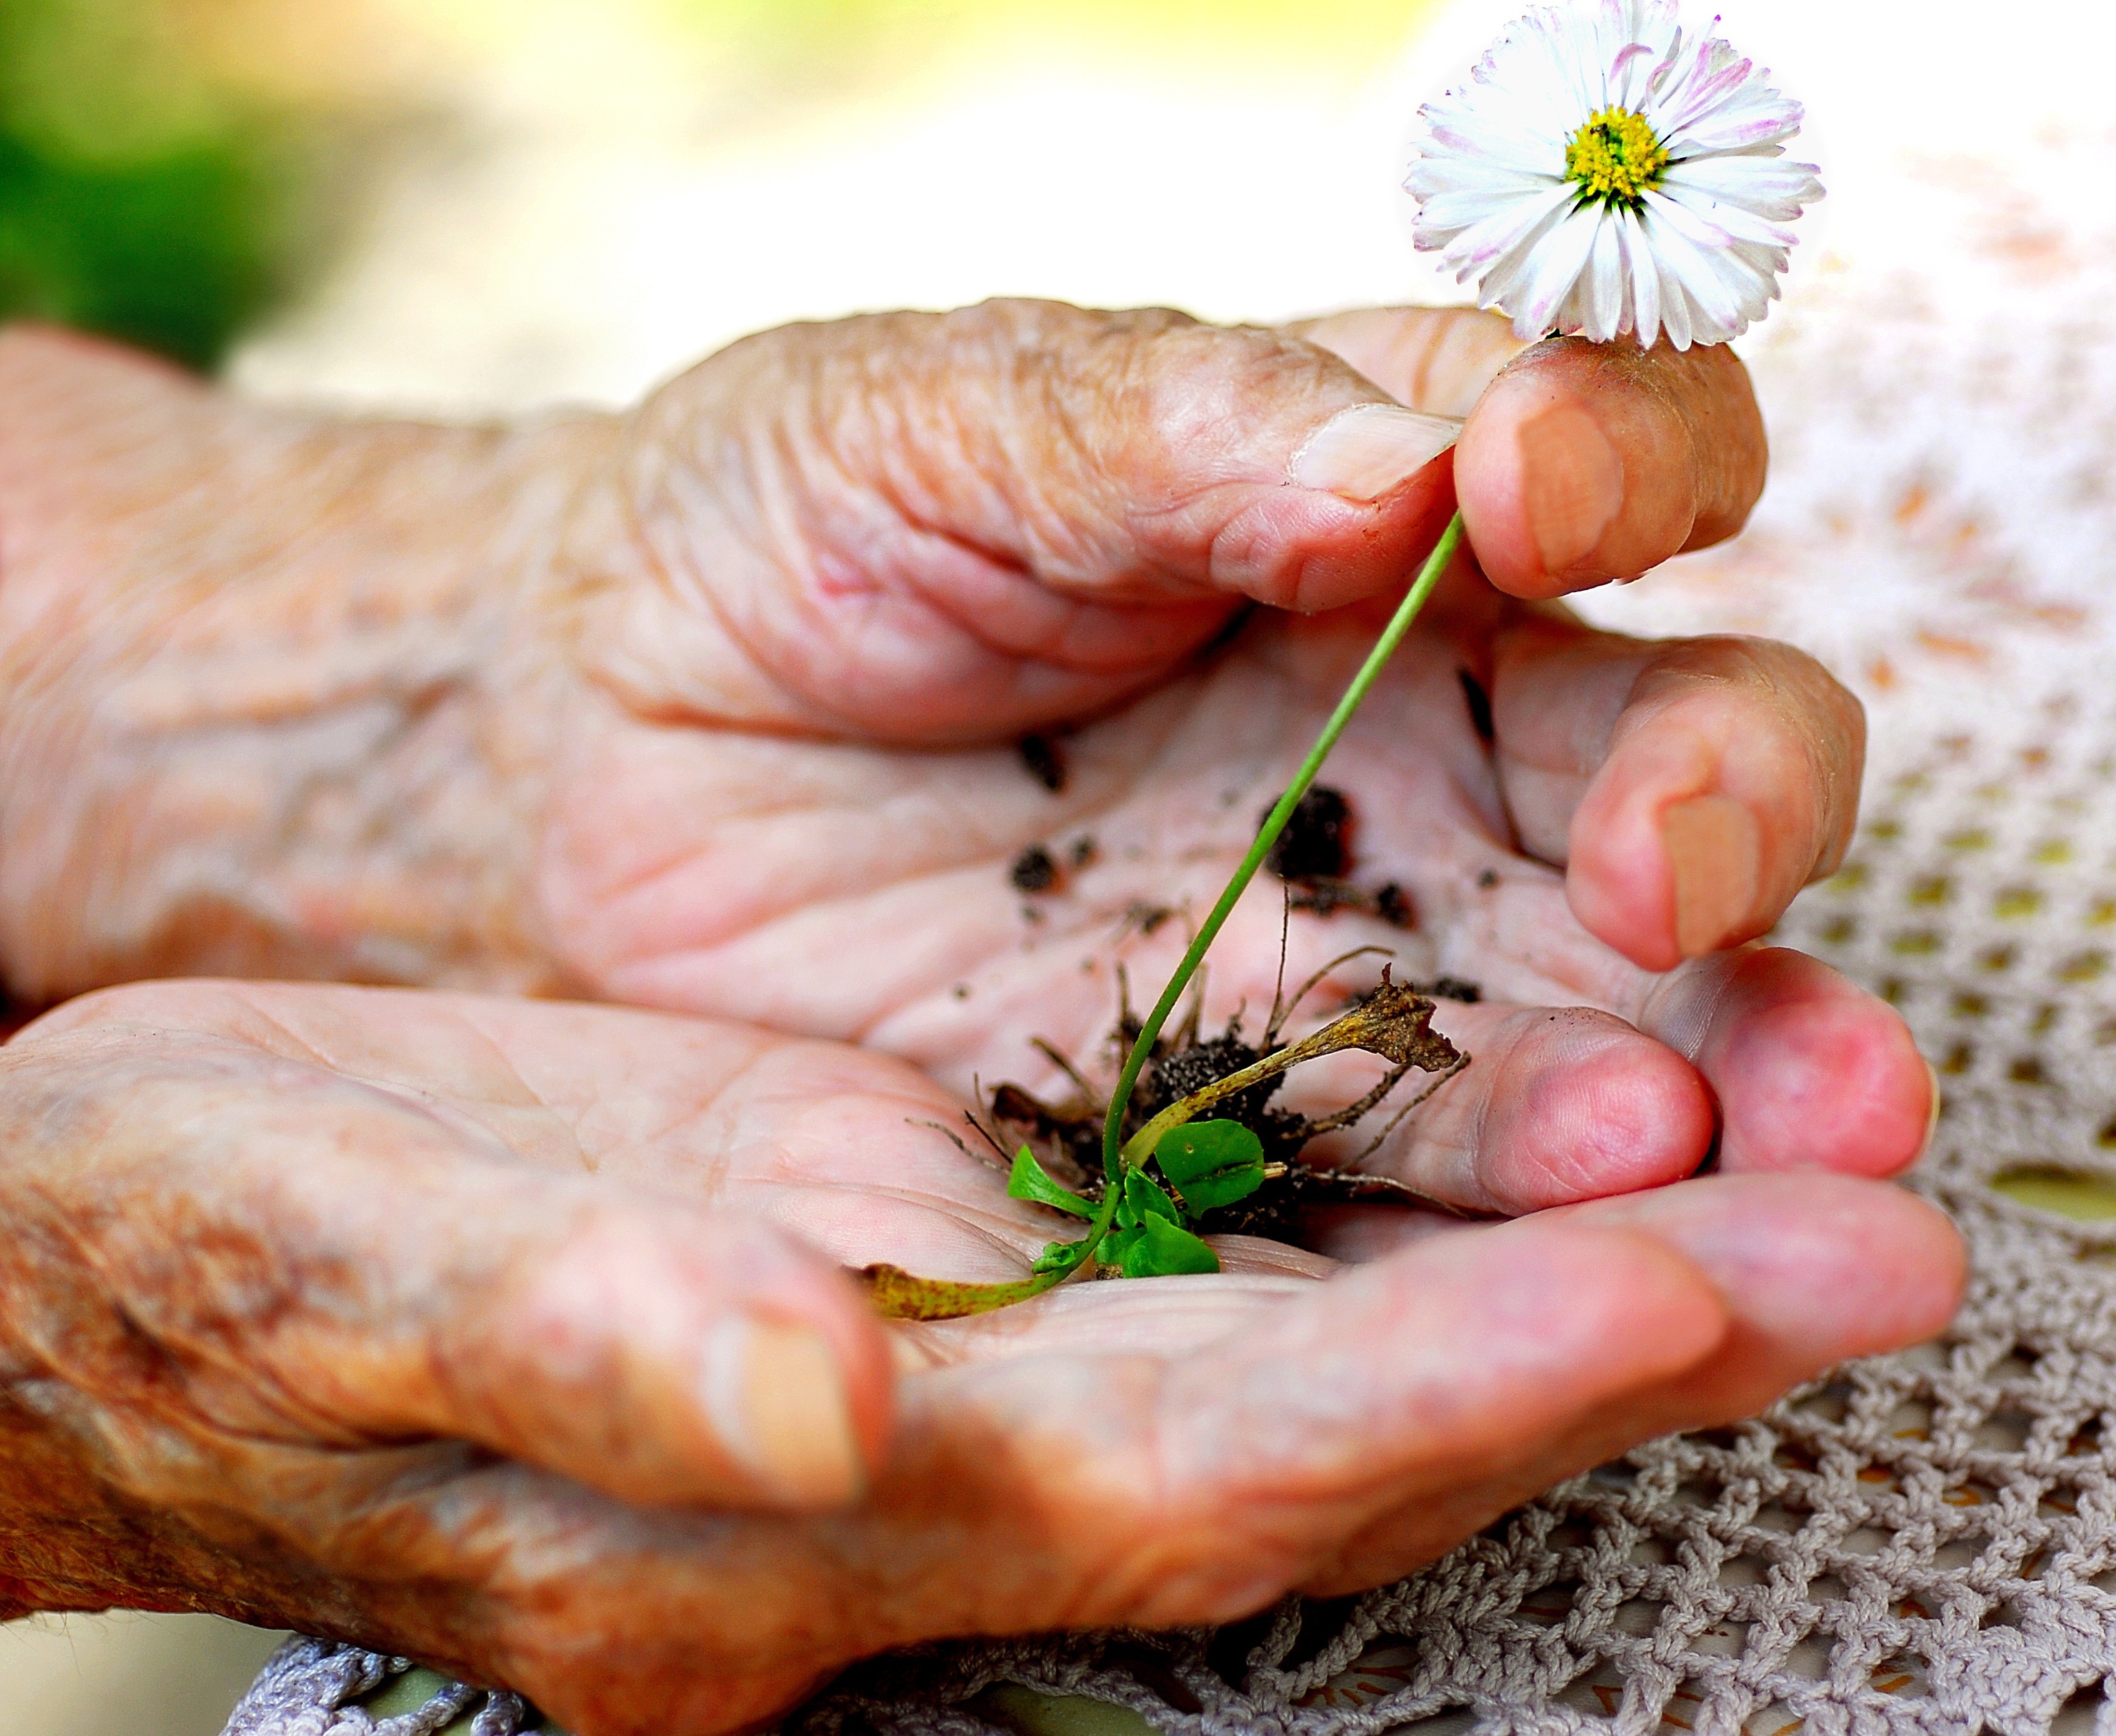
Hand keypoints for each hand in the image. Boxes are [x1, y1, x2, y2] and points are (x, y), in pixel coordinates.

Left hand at [0, 303, 1924, 1217]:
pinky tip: (1602, 1228)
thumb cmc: (768, 534)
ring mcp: (1361, 940)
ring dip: (1721, 1065)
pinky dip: (1530, 1208)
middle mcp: (1425, 729)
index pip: (1605, 450)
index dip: (1626, 461)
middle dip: (1735, 812)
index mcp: (1376, 504)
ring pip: (1620, 997)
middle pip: (1688, 753)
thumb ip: (1169, 432)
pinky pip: (1434, 1165)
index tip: (1529, 505)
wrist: (587, 763)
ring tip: (1772, 1131)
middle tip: (1681, 877)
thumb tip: (1417, 468)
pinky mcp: (1258, 1115)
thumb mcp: (922, 425)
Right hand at [0, 980, 1962, 1735]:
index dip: (1463, 1381)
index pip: (1202, 1452)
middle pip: (1327, 1436)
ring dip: (1566, 1284)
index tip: (1711, 1287)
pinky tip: (1543, 1160)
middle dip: (1611, 1343)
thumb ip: (594, 1332)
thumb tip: (817, 1384)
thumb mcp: (351, 1261)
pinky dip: (1414, 1244)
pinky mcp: (926, 1293)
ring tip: (1802, 1180)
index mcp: (805, 1489)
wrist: (136, 1268)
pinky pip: (1225, 1291)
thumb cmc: (219, 1255)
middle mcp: (921, 1474)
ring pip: (1318, 1366)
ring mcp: (940, 1395)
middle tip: (1883, 1231)